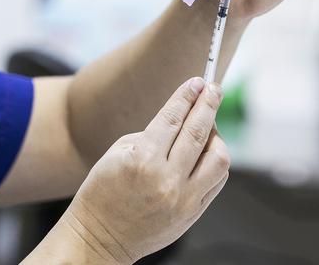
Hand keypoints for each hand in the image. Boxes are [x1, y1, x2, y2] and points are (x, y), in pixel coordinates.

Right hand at [63, 78, 228, 263]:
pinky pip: (217, 179)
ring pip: (218, 157)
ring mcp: (183, 197)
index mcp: (142, 159)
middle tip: (214, 87)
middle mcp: (166, 178)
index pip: (172, 117)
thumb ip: (151, 135)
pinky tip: (208, 150)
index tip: (197, 81)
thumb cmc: (102, 190)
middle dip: (209, 104)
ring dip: (217, 135)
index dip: (186, 95)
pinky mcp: (193, 212)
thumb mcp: (117, 153)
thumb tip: (182, 120)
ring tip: (209, 125)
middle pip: (199, 131)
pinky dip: (216, 160)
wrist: (100, 236)